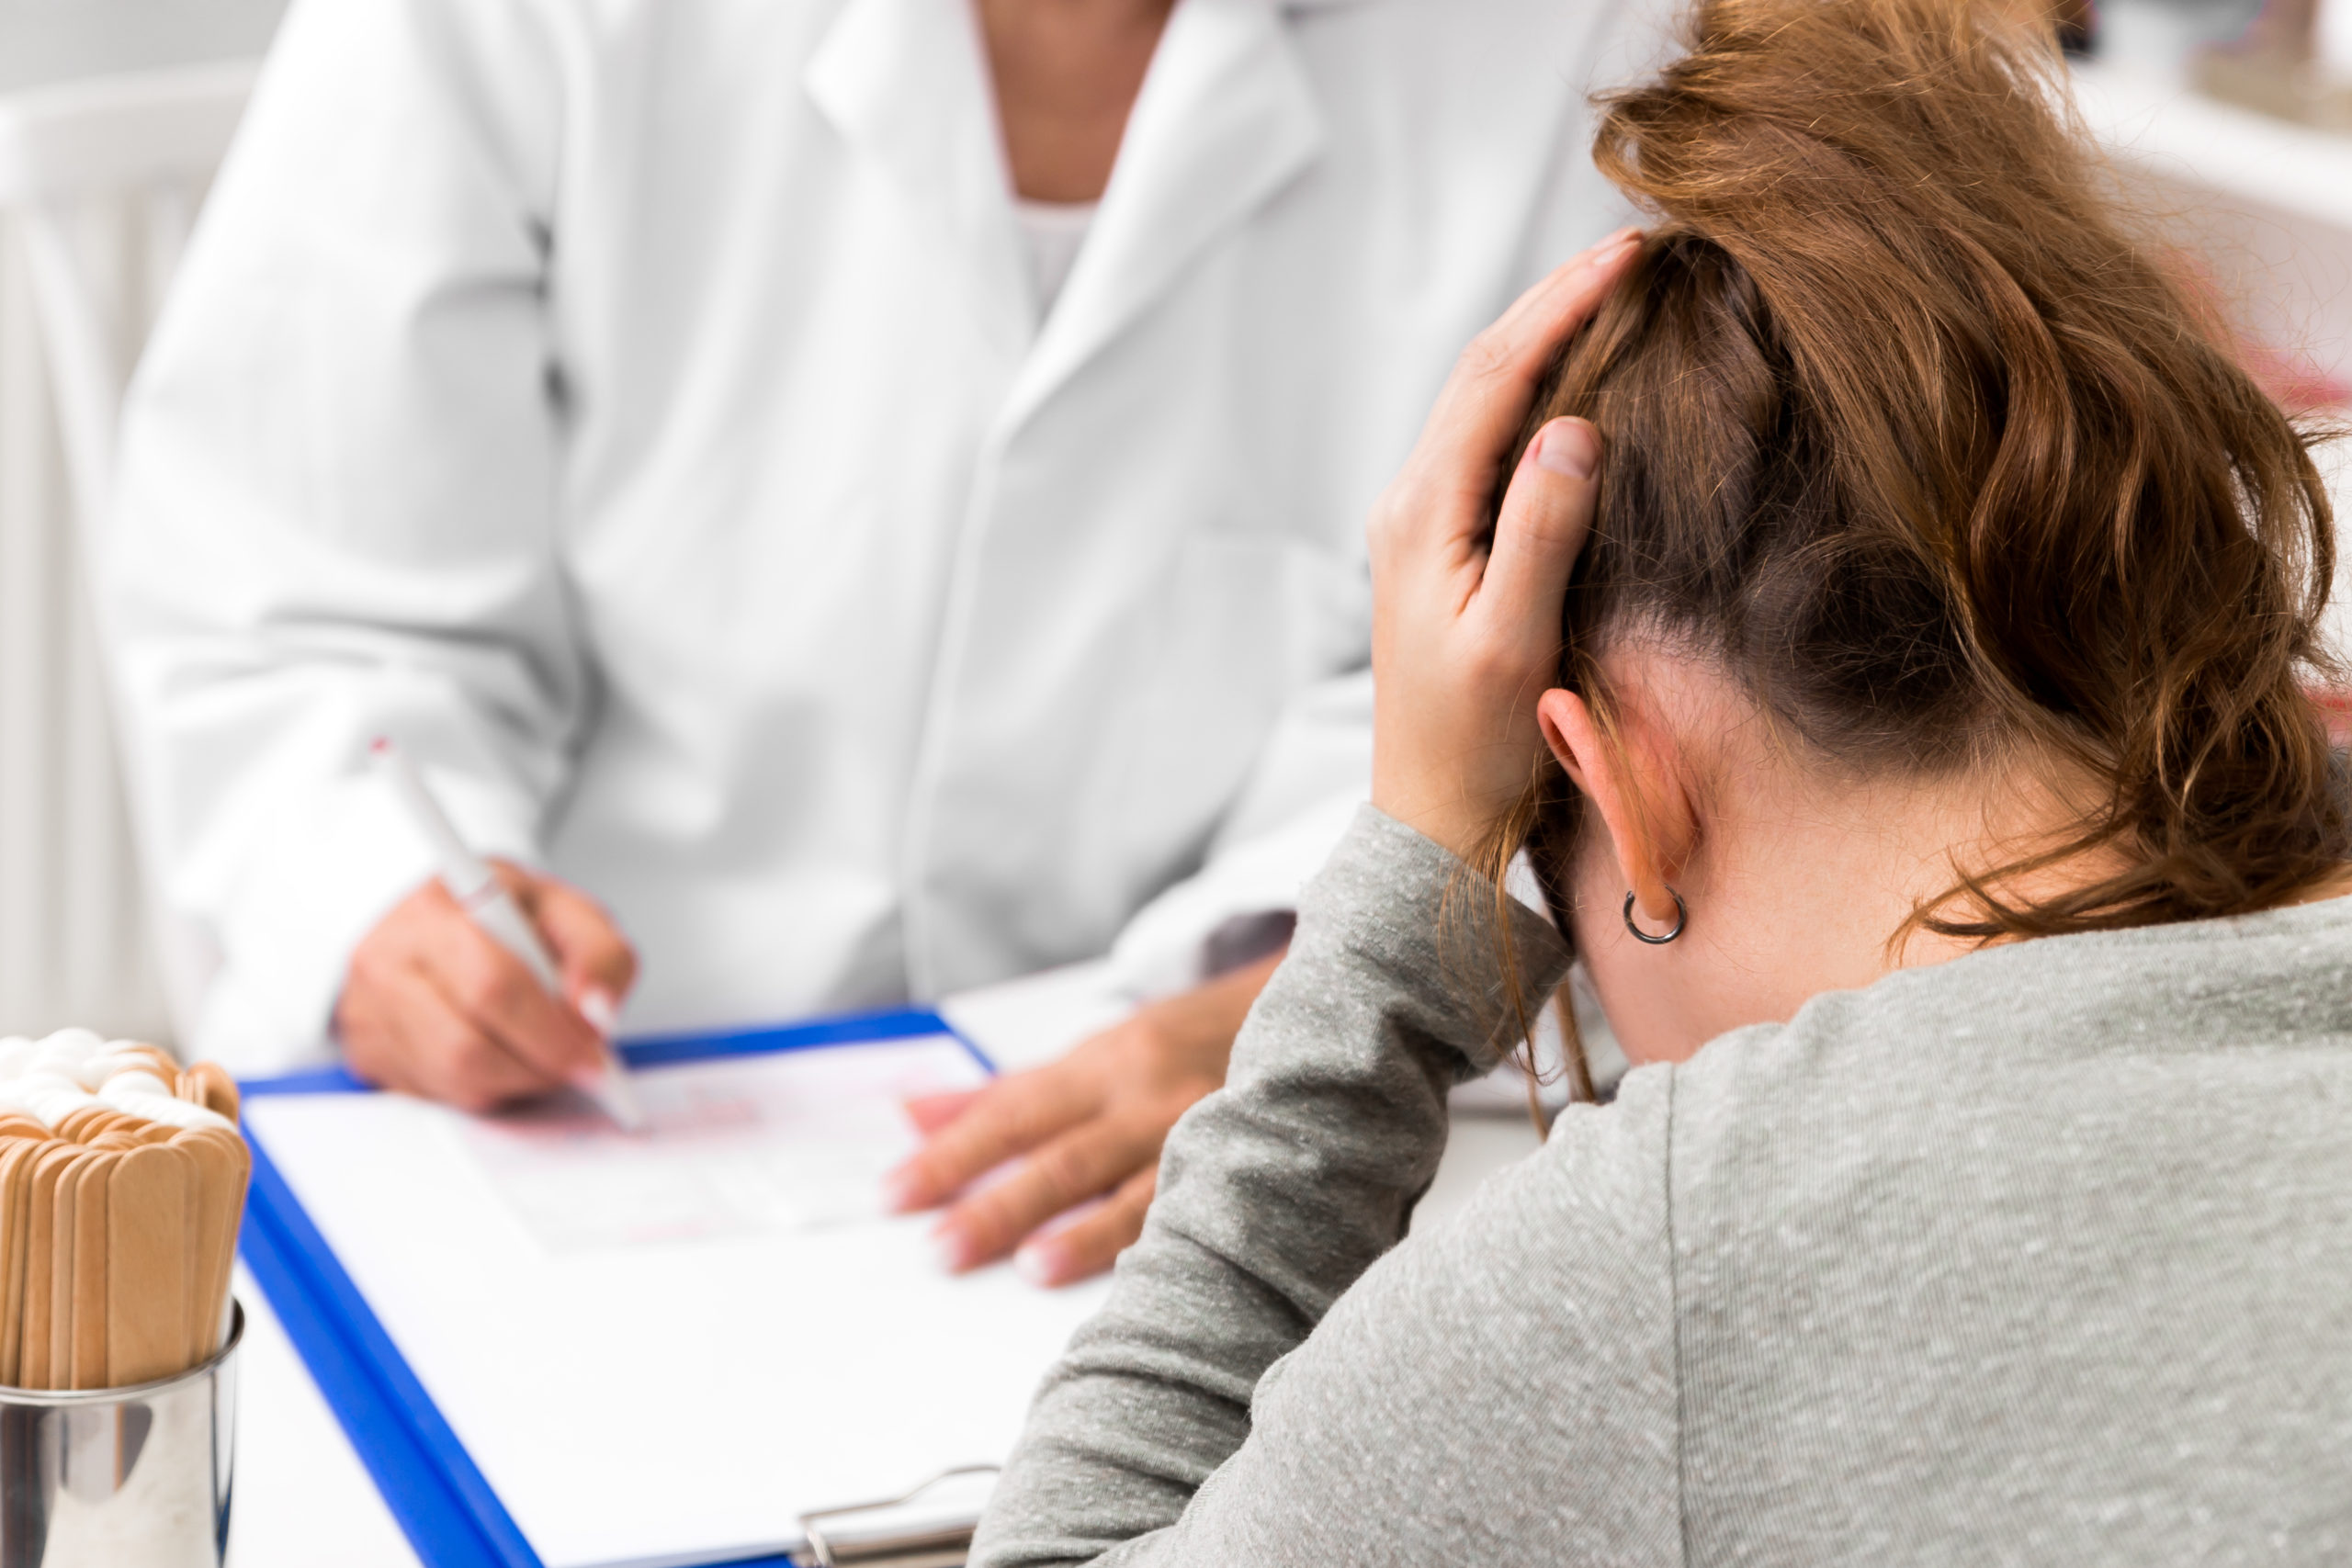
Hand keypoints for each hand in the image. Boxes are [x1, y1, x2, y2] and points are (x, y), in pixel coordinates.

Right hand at [336, 862, 638, 1111]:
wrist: (435, 915)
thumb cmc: (499, 913)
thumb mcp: (563, 908)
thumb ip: (599, 953)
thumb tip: (596, 1011)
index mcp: (437, 909)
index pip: (493, 986)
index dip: (549, 1032)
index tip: (590, 1055)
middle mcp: (388, 959)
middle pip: (467, 1047)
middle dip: (536, 1067)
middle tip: (576, 1065)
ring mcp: (368, 1009)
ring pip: (452, 1080)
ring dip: (513, 1082)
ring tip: (539, 1054)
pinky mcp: (366, 1051)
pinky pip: (434, 1095)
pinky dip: (482, 1087)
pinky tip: (499, 1055)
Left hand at [884, 950, 1283, 1285]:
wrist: (1308, 1017)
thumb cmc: (1184, 1046)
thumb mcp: (1094, 1054)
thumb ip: (1004, 1092)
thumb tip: (910, 1112)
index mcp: (1103, 1065)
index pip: (1011, 1113)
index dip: (951, 1154)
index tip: (897, 1194)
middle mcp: (1148, 1098)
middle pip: (1062, 1156)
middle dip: (999, 1204)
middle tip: (940, 1248)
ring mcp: (1204, 1135)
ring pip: (1138, 1190)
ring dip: (1085, 1232)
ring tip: (1034, 1268)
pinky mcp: (1251, 1171)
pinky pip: (1207, 1211)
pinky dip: (1172, 1244)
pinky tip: (1147, 1282)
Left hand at [1368, 231, 1637, 858]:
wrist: (1430, 817)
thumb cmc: (1476, 743)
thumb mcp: (1514, 640)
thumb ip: (1540, 533)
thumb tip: (1573, 425)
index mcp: (1424, 511)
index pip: (1497, 377)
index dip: (1563, 306)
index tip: (1630, 252)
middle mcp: (1413, 501)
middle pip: (1484, 370)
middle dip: (1555, 301)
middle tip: (1633, 248)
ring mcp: (1423, 521)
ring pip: (1484, 400)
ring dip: (1543, 337)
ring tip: (1612, 289)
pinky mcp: (1443, 545)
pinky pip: (1490, 440)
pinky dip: (1536, 391)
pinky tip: (1580, 380)